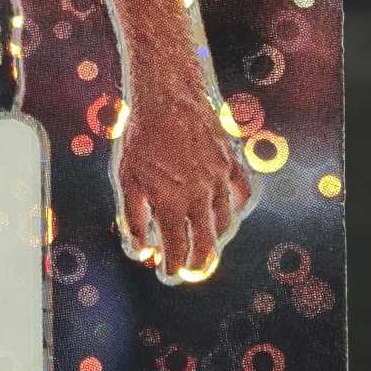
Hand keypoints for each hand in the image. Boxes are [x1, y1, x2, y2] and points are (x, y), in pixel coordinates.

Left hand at [114, 81, 252, 284]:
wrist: (167, 95)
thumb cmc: (140, 137)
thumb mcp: (127, 178)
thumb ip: (133, 219)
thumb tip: (141, 253)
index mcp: (172, 202)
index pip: (177, 250)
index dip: (173, 268)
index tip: (168, 274)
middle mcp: (200, 195)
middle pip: (207, 244)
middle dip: (198, 264)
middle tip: (191, 271)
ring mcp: (220, 179)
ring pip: (226, 222)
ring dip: (217, 239)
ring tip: (206, 246)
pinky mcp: (231, 162)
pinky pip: (242, 194)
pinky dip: (237, 210)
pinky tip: (228, 215)